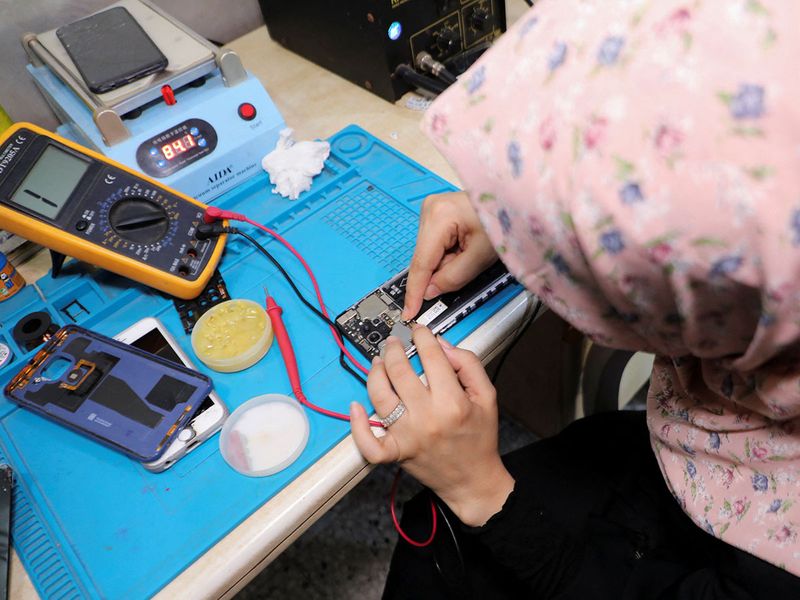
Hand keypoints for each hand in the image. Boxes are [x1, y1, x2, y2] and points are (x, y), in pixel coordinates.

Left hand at [350, 326, 513, 526]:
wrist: (473, 480)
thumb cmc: (479, 438)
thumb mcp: (487, 396)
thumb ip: (468, 364)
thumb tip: (442, 345)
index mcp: (453, 402)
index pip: (431, 356)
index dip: (422, 337)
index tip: (419, 332)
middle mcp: (427, 418)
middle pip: (400, 371)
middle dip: (394, 349)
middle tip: (395, 342)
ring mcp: (408, 436)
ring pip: (379, 396)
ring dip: (375, 372)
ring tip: (379, 362)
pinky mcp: (396, 452)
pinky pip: (369, 442)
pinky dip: (357, 426)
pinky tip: (355, 407)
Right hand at [403, 192, 497, 319]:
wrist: (516, 201)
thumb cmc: (504, 221)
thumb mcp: (481, 256)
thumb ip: (453, 277)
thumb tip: (431, 291)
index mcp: (439, 216)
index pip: (421, 263)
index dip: (415, 291)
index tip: (409, 311)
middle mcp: (429, 209)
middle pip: (424, 258)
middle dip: (439, 273)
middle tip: (465, 268)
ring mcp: (432, 209)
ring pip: (429, 253)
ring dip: (445, 263)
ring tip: (470, 252)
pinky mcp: (437, 213)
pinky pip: (435, 245)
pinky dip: (448, 254)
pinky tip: (464, 247)